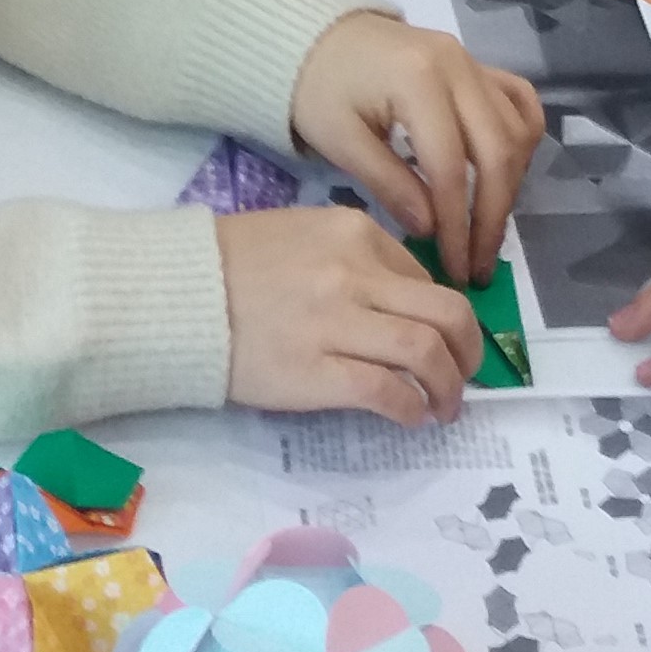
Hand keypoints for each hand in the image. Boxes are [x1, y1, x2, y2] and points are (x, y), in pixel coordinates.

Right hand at [216, 205, 480, 426]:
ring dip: (448, 388)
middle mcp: (355, 273)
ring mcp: (337, 324)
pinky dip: (410, 409)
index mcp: (354, 233)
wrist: (180, 295)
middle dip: (469, 352)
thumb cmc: (236, 265)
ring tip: (445, 408)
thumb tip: (403, 301)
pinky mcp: (317, 373)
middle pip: (446, 313)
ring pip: (426, 354)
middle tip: (466, 377)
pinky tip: (409, 418)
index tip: (445, 342)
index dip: (444, 317)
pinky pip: (386, 392)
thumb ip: (355, 258)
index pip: (425, 279)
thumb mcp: (305, 235)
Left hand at [289, 10, 544, 279]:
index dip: (457, 224)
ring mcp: (473, 61)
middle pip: (496, 151)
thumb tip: (431, 231)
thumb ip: (388, 183)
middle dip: (491, 217)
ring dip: (508, 187)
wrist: (317, 37)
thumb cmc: (319, 90)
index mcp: (418, 81)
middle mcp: (458, 66)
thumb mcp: (339, 140)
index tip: (455, 269)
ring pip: (515, 131)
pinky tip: (508, 173)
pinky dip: (521, 139)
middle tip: (478, 265)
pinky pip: (519, 100)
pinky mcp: (478, 64)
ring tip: (486, 232)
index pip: (450, 166)